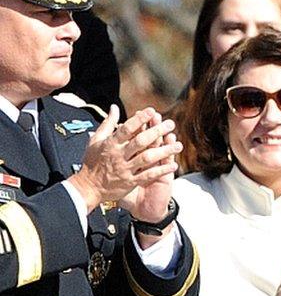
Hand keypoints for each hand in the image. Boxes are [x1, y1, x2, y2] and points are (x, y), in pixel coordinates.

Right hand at [67, 105, 181, 213]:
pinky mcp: (130, 181)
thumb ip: (107, 124)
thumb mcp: (95, 141)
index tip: (152, 111)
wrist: (87, 188)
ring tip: (178, 145)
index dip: (140, 119)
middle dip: (156, 131)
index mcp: (110, 144)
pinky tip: (173, 165)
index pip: (127, 128)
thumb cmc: (92, 162)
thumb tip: (114, 108)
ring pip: (147, 158)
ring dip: (164, 151)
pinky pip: (148, 175)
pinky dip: (161, 170)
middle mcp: (118, 155)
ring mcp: (125, 169)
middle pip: (140, 141)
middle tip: (171, 124)